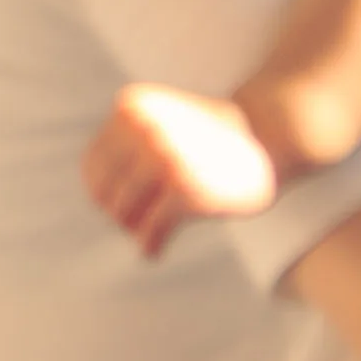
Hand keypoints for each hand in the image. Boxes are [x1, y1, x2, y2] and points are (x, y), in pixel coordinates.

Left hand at [86, 84, 277, 257]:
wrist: (267, 133)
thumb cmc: (211, 134)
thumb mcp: (160, 119)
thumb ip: (128, 143)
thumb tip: (96, 196)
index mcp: (132, 108)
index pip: (93, 166)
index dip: (103, 193)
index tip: (121, 207)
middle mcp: (144, 127)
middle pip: (105, 193)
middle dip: (119, 214)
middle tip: (138, 224)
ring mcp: (164, 157)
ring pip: (123, 213)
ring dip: (135, 230)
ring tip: (150, 234)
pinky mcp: (186, 189)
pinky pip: (150, 231)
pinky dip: (150, 246)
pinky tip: (154, 252)